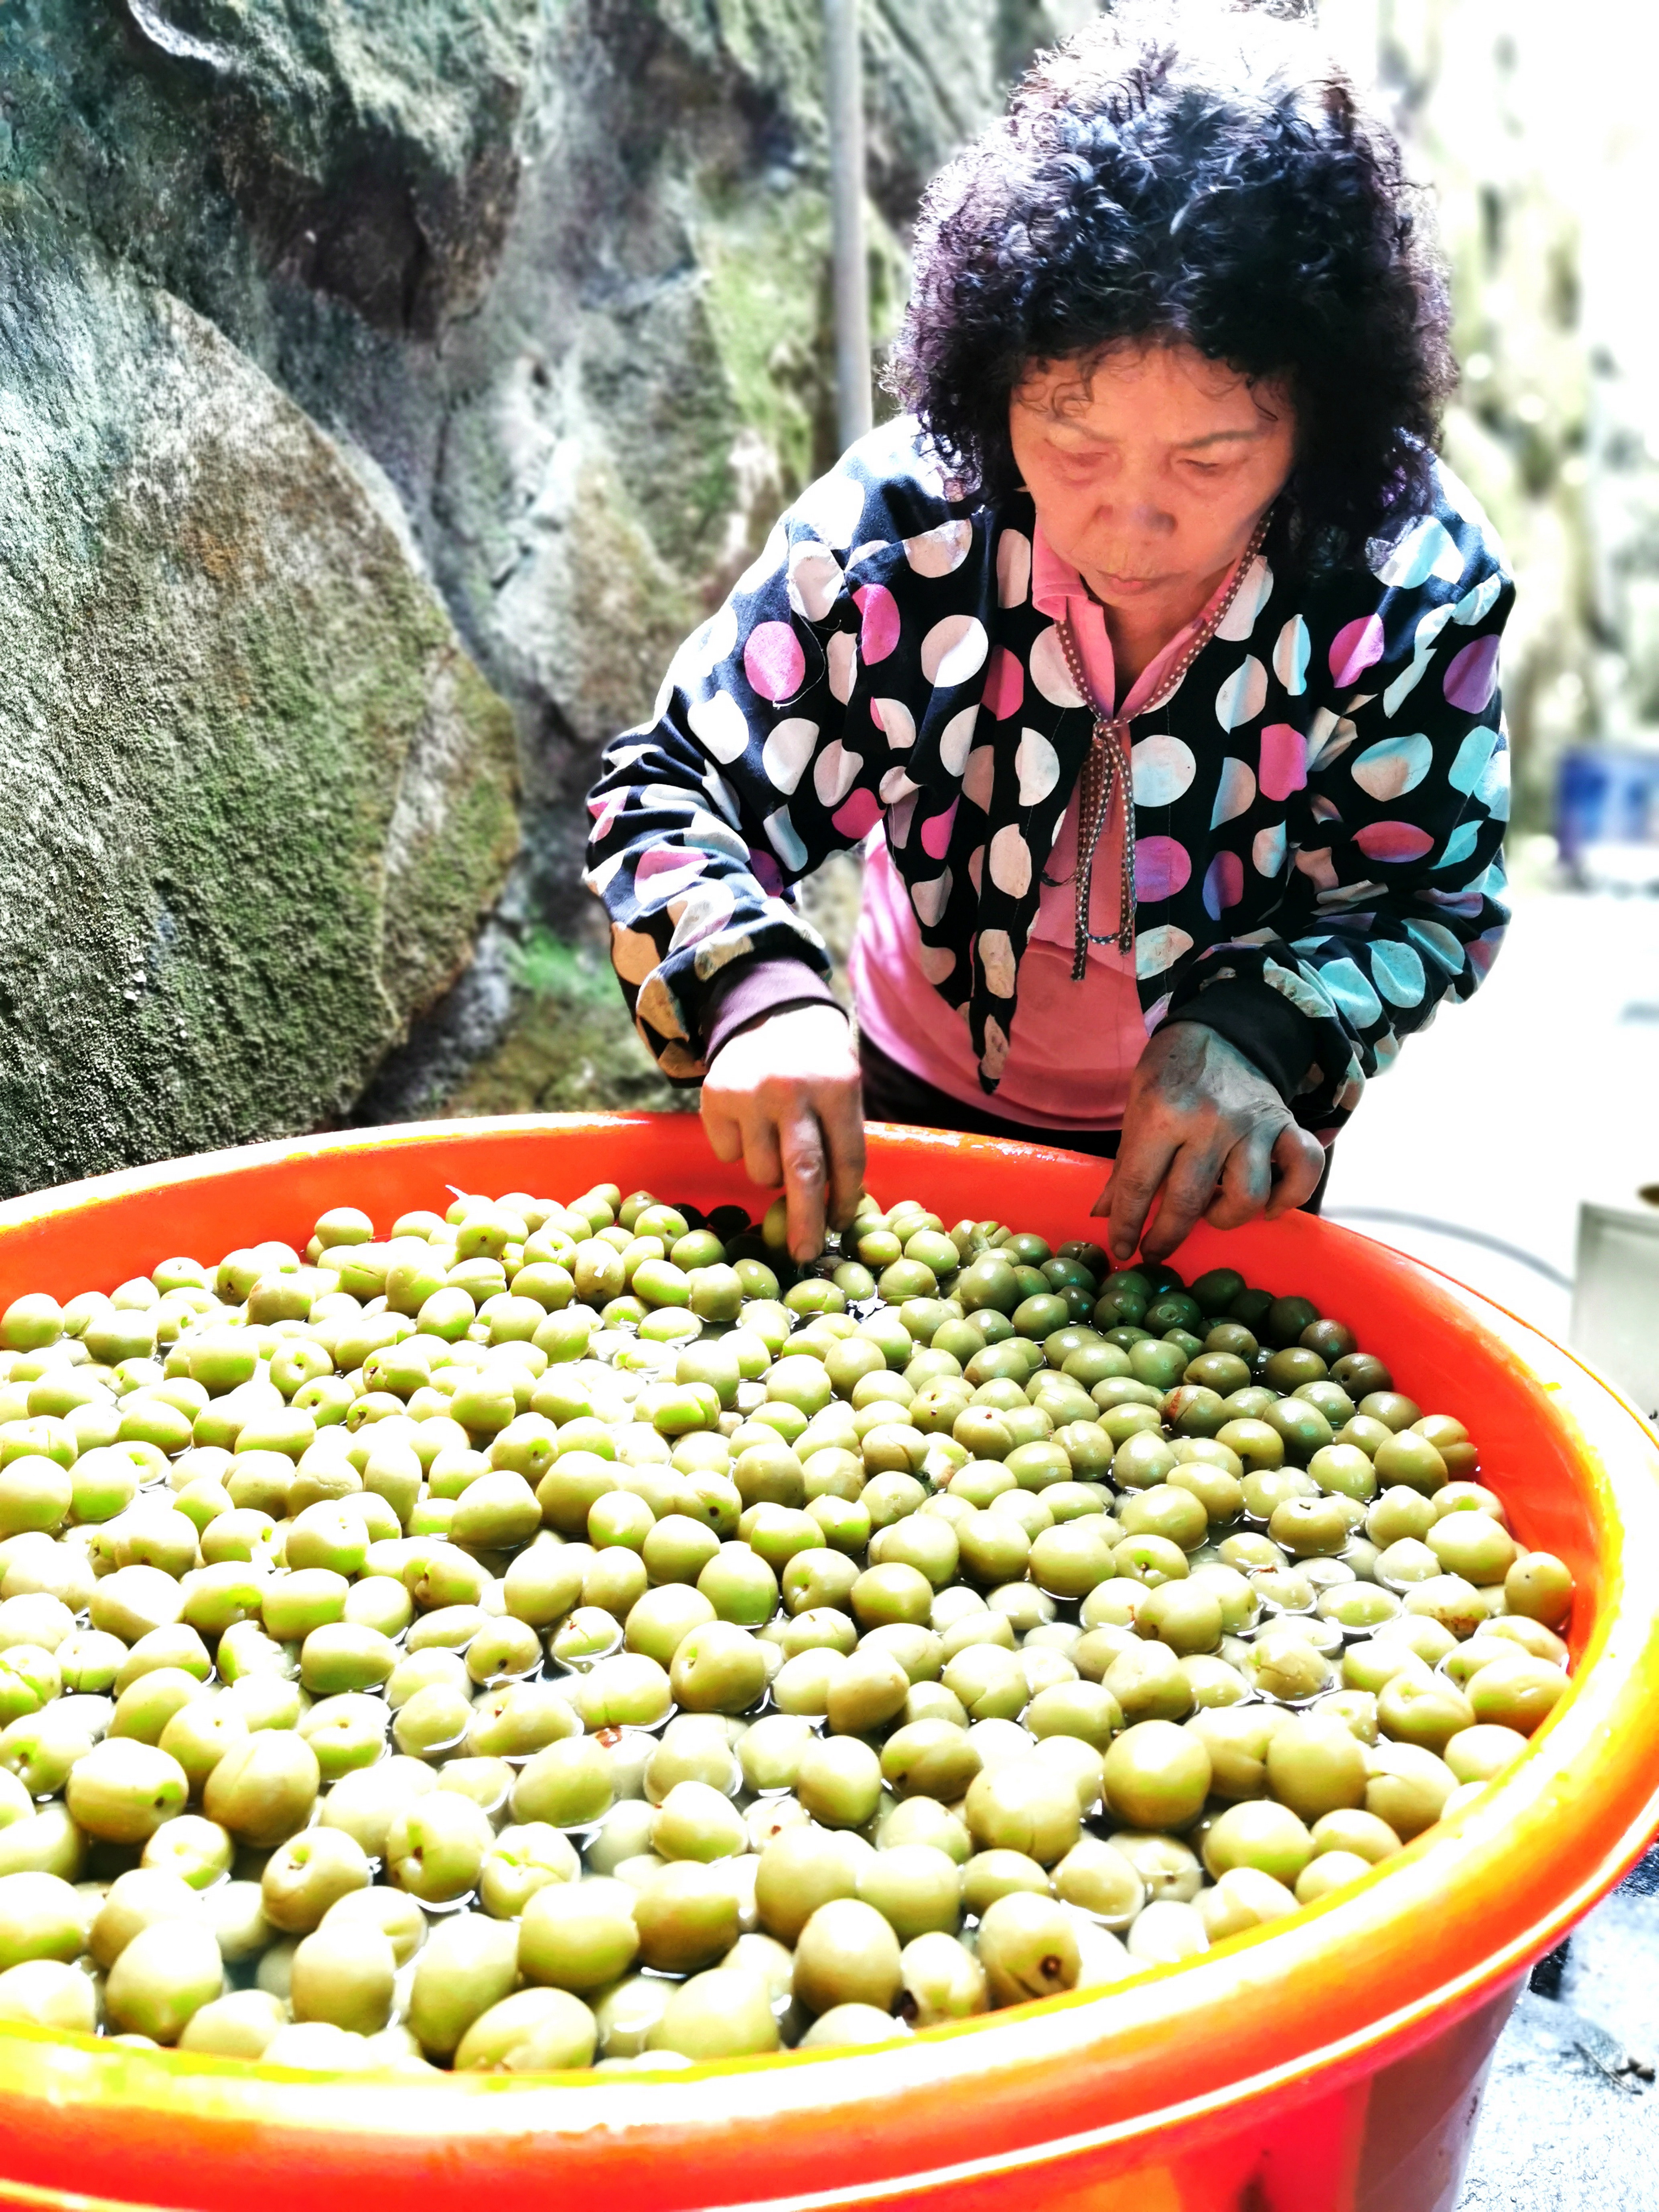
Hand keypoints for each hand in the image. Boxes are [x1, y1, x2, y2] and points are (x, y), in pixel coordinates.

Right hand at [701, 1004, 865, 1262]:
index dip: (845, 1201)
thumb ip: (842, 1141)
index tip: (840, 1227)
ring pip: (761, 1172)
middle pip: (803, 1174)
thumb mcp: (843, 1090)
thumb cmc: (817, 1065)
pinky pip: (729, 1155)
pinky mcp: (715, 1097)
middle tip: (805, 1255)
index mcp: (837, 1086)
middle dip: (806, 1223)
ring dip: (771, 1174)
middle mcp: (792, 1089)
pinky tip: (750, 1123)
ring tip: (776, 1142)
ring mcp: (750, 1093)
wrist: (769, 1013)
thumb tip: (836, 1210)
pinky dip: (740, 1151)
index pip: (847, 1159)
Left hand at [1098, 1022, 1325, 1263]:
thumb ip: (1125, 1161)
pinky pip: (1303, 1169)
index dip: (1127, 1224)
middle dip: (1167, 1237)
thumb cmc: (1173, 1070)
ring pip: (1247, 1197)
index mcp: (1162, 1113)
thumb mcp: (1137, 1104)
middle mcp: (1209, 1121)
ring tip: (1210, 1214)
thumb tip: (1104, 1214)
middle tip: (1156, 1251)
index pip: (1138, 1184)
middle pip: (1189, 1200)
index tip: (1122, 1248)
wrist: (1225, 1028)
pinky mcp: (1285, 1124)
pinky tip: (1269, 1207)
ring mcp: (1252, 1125)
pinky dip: (1290, 1196)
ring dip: (1226, 1218)